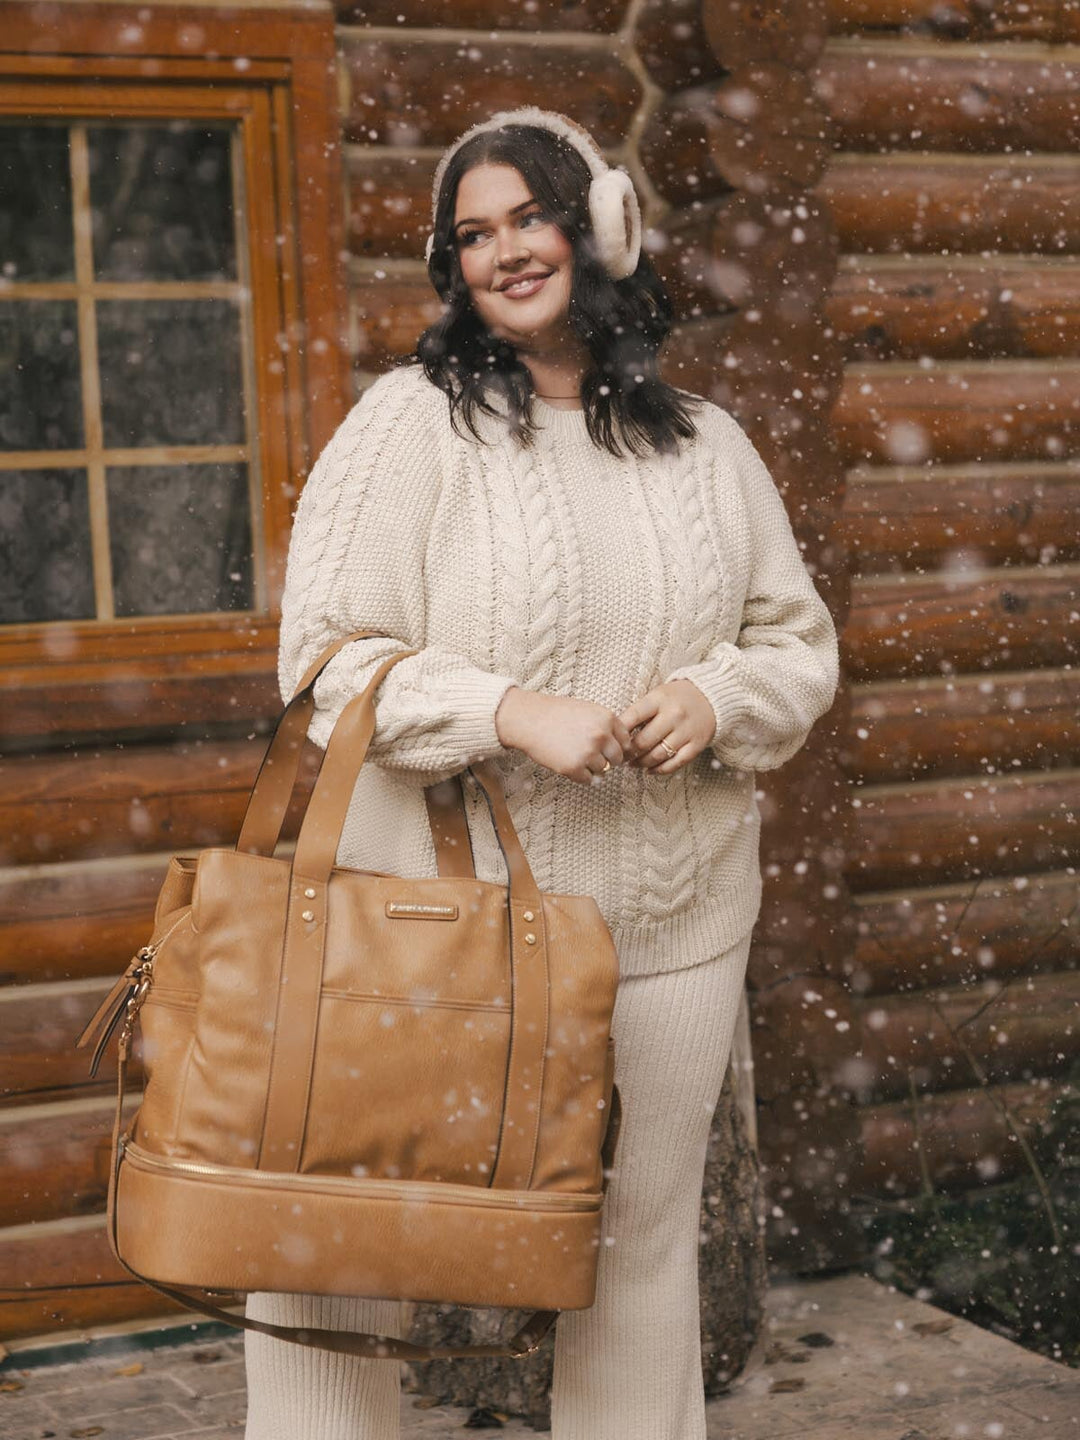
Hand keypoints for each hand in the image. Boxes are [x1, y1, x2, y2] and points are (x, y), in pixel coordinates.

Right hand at [495, 687, 632, 785]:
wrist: (529, 719)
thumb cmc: (556, 713)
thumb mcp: (587, 710)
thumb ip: (606, 725)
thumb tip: (622, 747)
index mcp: (607, 718)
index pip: (626, 740)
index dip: (617, 746)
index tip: (608, 748)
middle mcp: (601, 736)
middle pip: (617, 758)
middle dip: (608, 759)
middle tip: (592, 756)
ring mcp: (588, 753)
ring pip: (603, 770)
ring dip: (592, 767)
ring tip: (575, 756)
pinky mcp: (574, 768)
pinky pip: (588, 780)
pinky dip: (580, 776)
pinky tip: (569, 764)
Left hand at [617, 680, 716, 774]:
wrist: (711, 699)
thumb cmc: (676, 698)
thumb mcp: (656, 696)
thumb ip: (639, 712)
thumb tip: (616, 733)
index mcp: (659, 699)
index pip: (632, 717)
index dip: (619, 733)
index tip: (612, 741)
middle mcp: (673, 715)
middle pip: (643, 741)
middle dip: (628, 753)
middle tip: (620, 757)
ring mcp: (686, 731)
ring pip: (657, 755)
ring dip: (641, 763)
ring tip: (632, 763)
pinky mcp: (696, 745)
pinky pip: (674, 763)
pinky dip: (659, 770)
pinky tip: (649, 770)